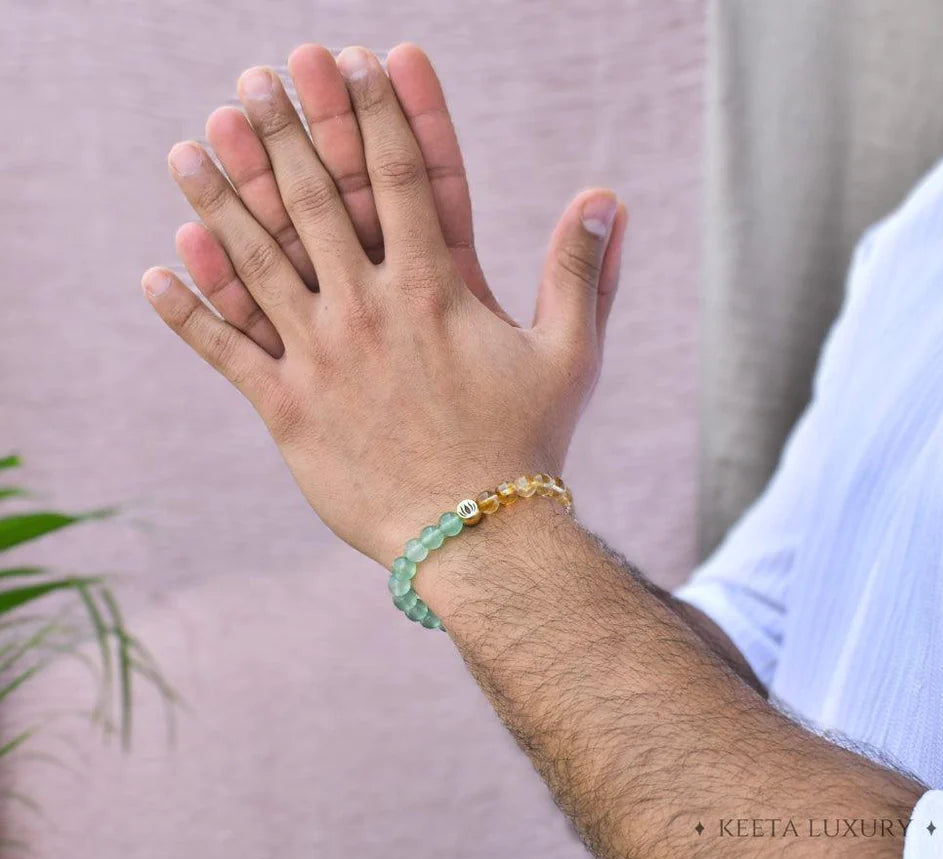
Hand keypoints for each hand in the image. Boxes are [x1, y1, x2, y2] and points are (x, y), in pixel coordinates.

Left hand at [142, 44, 627, 567]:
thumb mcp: (569, 354)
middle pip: (318, 200)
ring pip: (258, 261)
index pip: (404, 178)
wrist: (477, 535)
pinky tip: (154, 269)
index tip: (355, 59)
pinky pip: (226, 351)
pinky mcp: (286, 409)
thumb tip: (608, 199)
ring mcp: (321, 357)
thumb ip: (581, 272)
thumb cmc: (527, 444)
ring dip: (219, 199)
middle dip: (287, 131)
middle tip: (258, 77)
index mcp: (435, 288)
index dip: (379, 111)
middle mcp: (369, 309)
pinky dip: (188, 311)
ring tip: (186, 146)